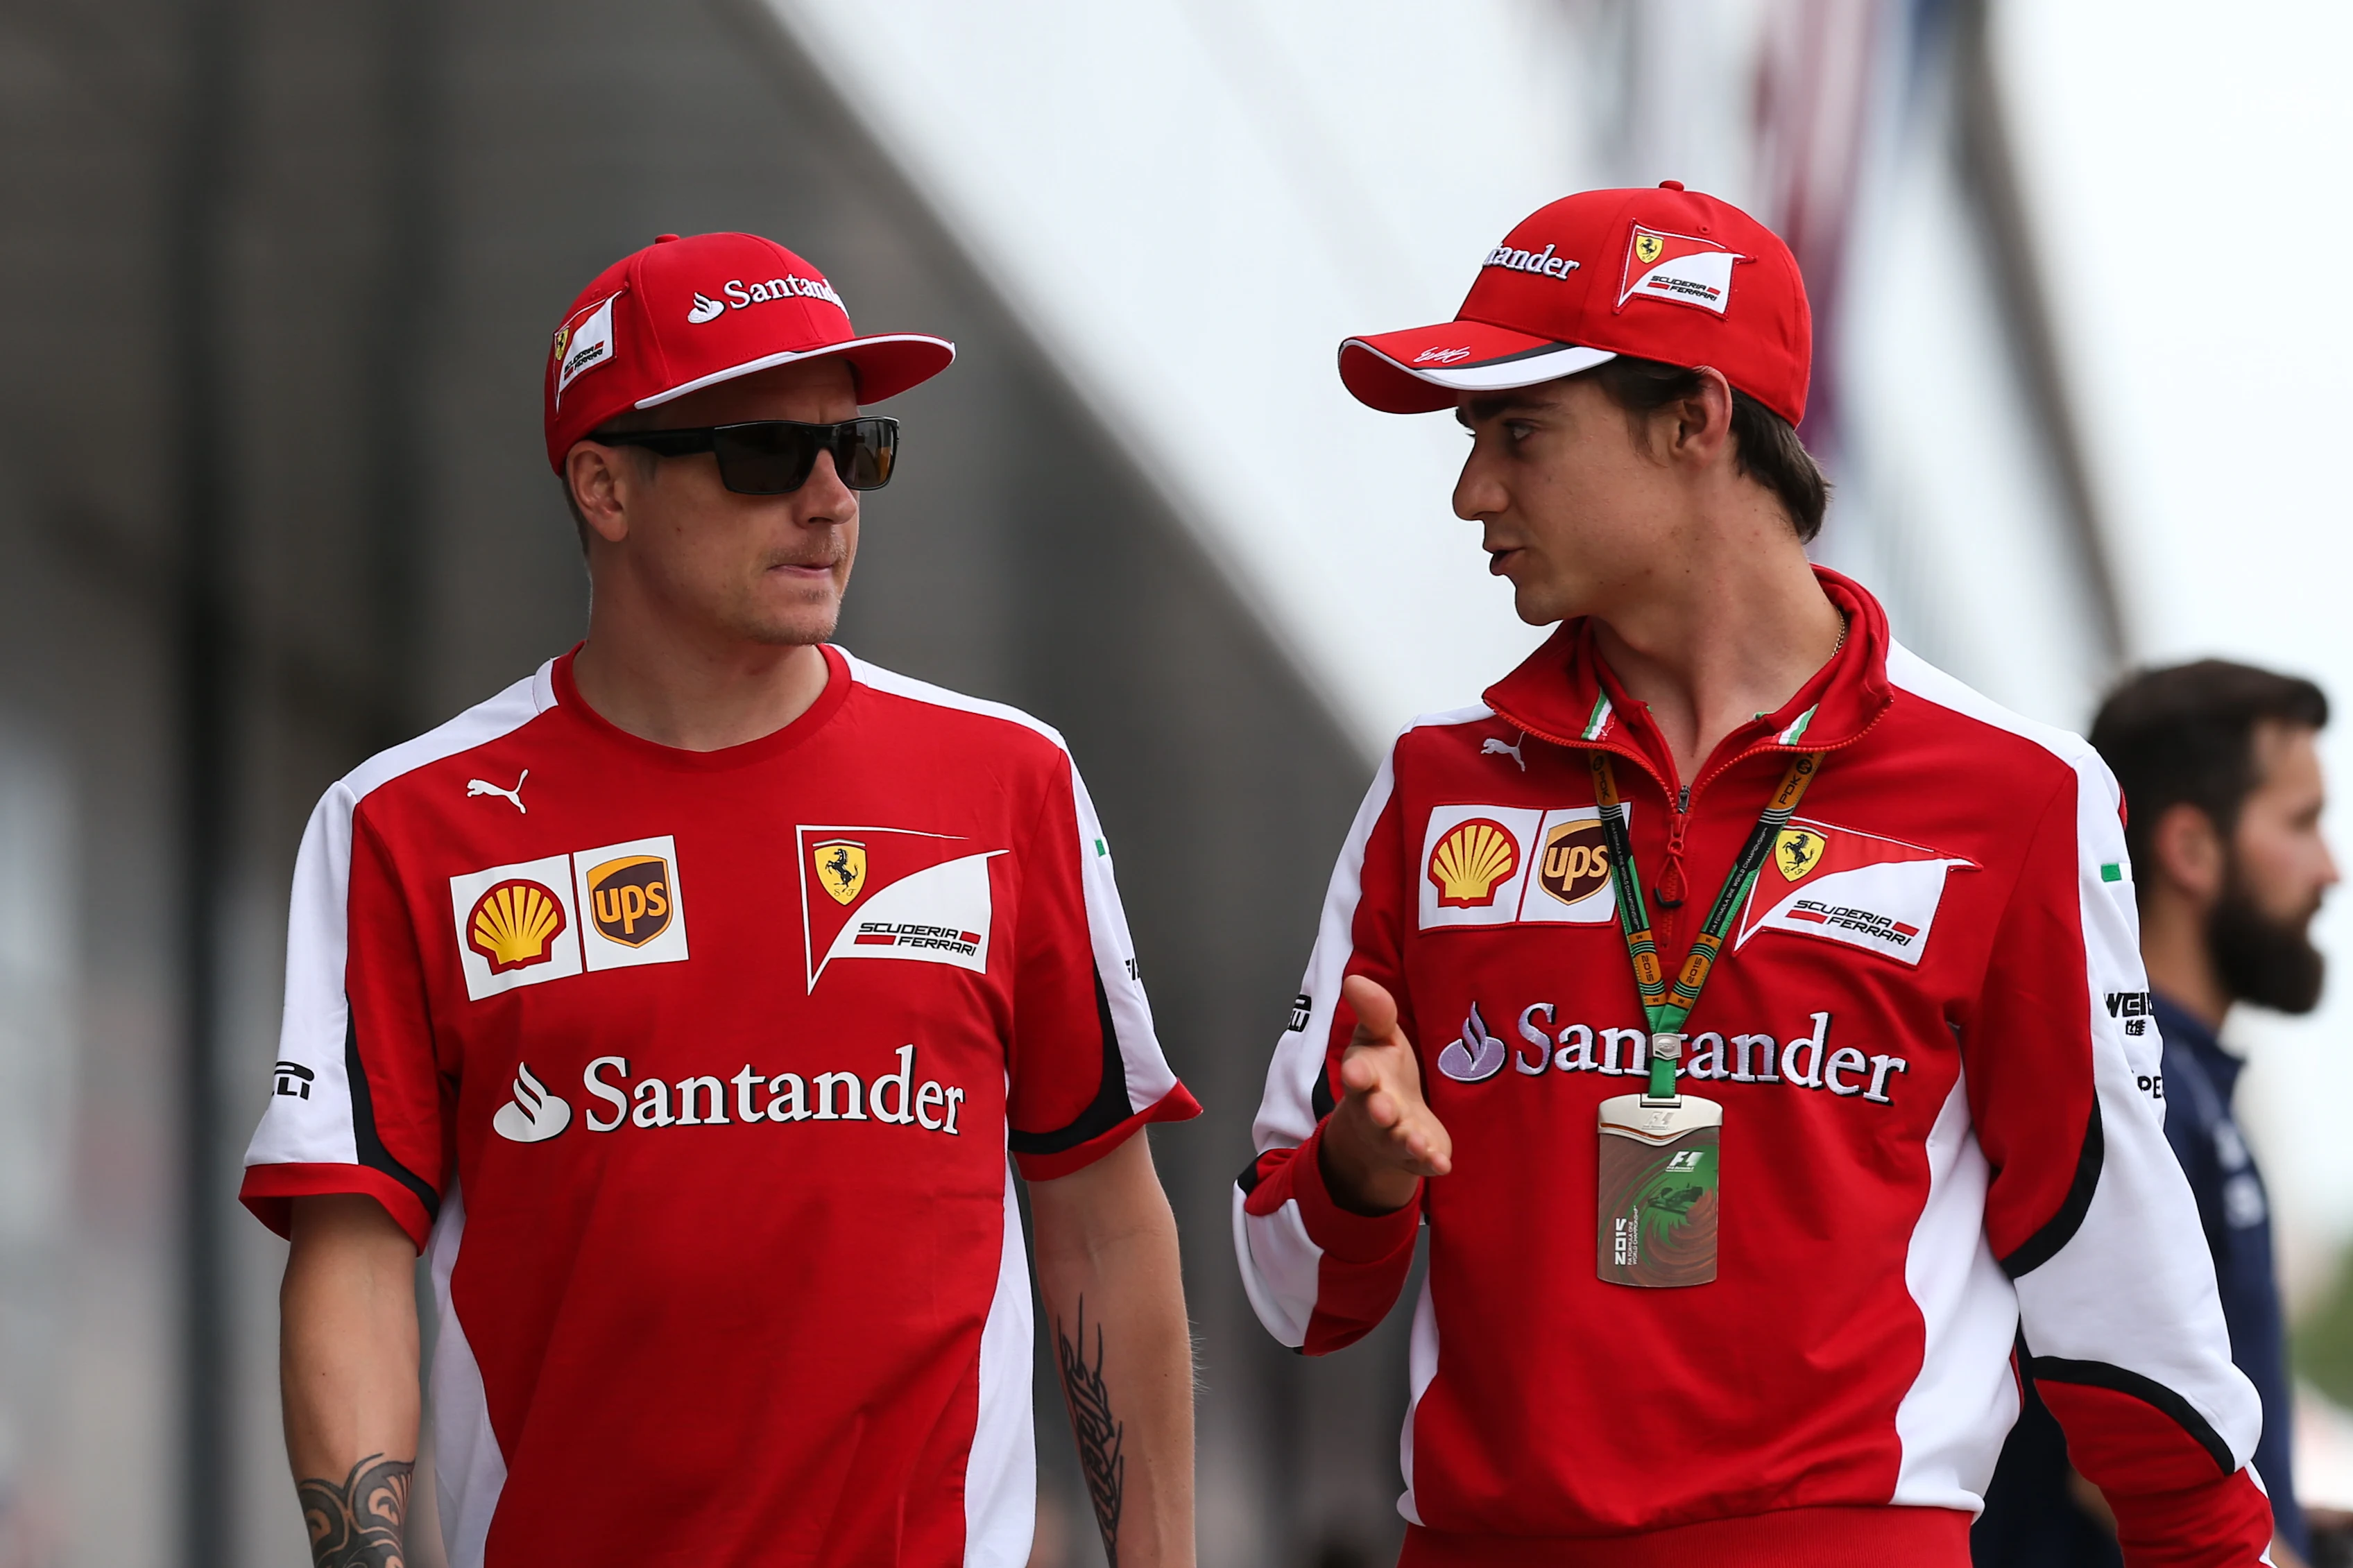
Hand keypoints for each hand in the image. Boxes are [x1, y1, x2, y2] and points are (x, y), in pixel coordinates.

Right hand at [1317, 975, 1452, 1215]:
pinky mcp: (1417, 1155)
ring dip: (1406, 1141)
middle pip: (1373, 1112)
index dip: (1357, 1073)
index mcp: (1365, 1077)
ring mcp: (1395, 1136)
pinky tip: (1441, 1163)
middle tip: (1383, 1109)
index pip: (1357, 1074)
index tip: (1357, 1073)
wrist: (1387, 1122)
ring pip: (1397, 1140)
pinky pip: (1422, 1162)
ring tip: (1416, 1141)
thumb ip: (1374, 1013)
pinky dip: (1430, 1163)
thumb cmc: (1384, 1072)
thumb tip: (1354, 978)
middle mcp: (1375, 1109)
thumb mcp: (1379, 1039)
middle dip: (1378, 1111)